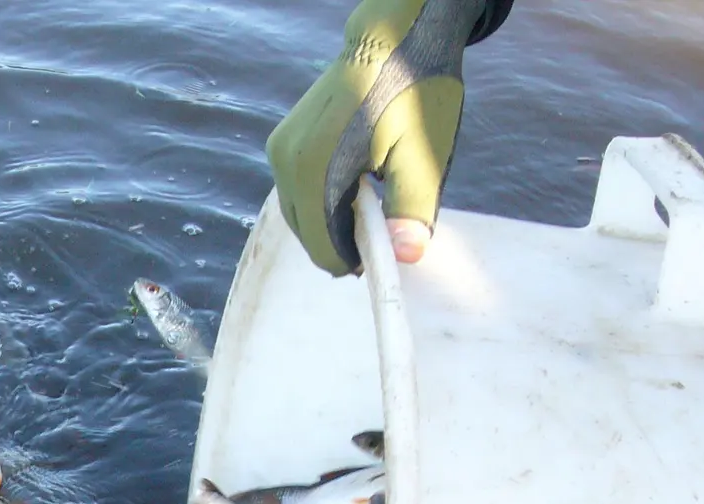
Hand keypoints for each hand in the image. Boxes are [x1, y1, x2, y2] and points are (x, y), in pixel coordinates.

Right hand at [265, 0, 488, 274]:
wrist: (392, 42)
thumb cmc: (414, 93)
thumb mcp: (423, 155)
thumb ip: (412, 210)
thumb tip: (405, 256)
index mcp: (317, 169)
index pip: (323, 246)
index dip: (354, 261)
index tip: (383, 254)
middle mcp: (287, 162)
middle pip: (306, 234)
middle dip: (341, 243)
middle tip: (381, 231)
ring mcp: (280, 150)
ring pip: (299, 214)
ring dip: (330, 222)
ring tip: (369, 203)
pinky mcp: (282, 141)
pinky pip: (295, 191)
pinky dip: (320, 201)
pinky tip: (353, 184)